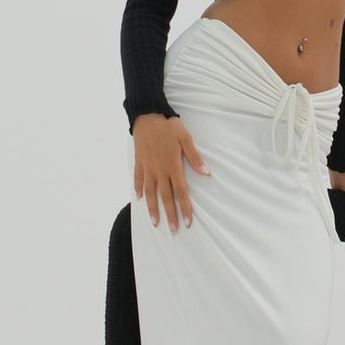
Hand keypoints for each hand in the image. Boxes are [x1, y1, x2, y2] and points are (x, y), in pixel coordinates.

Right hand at [132, 113, 209, 231]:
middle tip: (174, 230)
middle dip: (170, 215)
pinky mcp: (139, 162)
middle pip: (165, 197)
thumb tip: (206, 173)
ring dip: (153, 209)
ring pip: (150, 193)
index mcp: (172, 166)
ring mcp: (147, 168)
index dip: (185, 208)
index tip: (187, 221)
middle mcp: (159, 170)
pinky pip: (138, 180)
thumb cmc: (169, 126)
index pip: (180, 192)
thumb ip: (194, 158)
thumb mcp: (185, 139)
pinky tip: (140, 199)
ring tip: (155, 222)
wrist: (147, 115)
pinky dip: (138, 190)